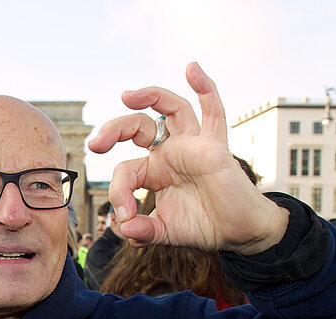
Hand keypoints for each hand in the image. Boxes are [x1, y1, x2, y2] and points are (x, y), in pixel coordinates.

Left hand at [89, 63, 287, 254]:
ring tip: (127, 95)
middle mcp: (171, 153)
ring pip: (172, 108)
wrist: (239, 233)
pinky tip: (192, 69)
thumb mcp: (164, 233)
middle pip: (139, 126)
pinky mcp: (215, 147)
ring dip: (150, 95)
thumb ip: (143, 232)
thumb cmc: (203, 226)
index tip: (125, 216)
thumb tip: (124, 228)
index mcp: (155, 171)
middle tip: (96, 144)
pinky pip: (213, 112)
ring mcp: (193, 146)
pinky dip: (205, 88)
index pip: (125, 170)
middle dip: (114, 129)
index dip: (118, 192)